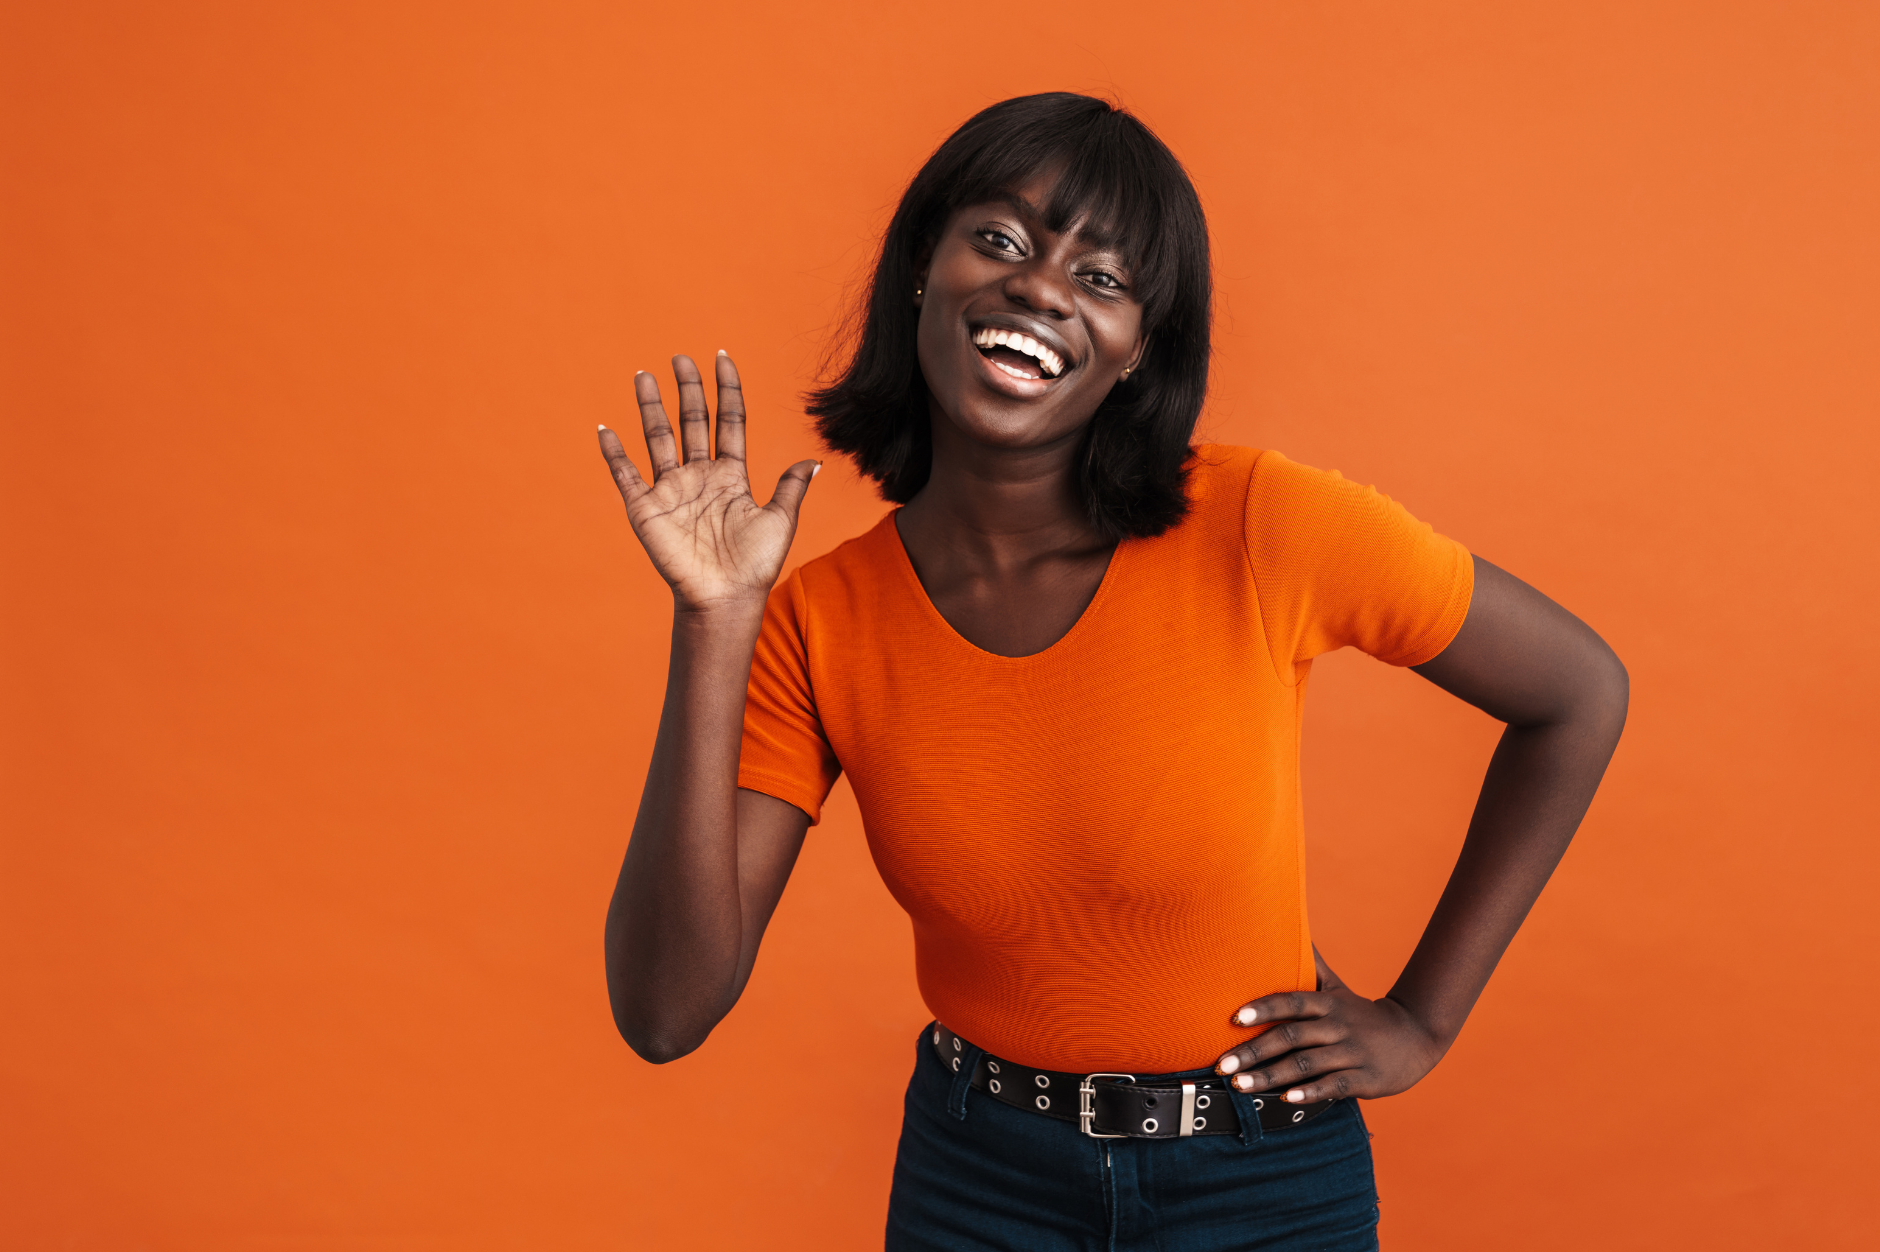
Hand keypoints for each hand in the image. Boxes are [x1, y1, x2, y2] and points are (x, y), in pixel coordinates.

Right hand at [599, 353, 818, 613]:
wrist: (725, 600)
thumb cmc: (754, 566)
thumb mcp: (780, 520)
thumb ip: (791, 487)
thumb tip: (814, 460)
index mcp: (731, 476)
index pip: (728, 422)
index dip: (726, 390)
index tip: (722, 358)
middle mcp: (699, 477)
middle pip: (692, 422)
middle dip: (687, 389)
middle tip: (681, 358)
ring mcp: (671, 491)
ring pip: (658, 438)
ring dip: (650, 407)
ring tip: (644, 374)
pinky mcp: (646, 509)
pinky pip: (626, 475)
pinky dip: (614, 454)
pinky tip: (605, 429)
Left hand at [1213, 958, 1447, 1103]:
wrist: (1415, 1037)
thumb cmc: (1363, 1015)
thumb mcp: (1339, 988)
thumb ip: (1312, 966)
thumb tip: (1290, 928)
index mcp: (1328, 1003)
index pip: (1291, 1002)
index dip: (1263, 1009)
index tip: (1234, 1018)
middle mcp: (1337, 1025)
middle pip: (1291, 1036)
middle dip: (1253, 1051)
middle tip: (1222, 1064)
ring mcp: (1351, 1053)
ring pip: (1306, 1064)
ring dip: (1271, 1076)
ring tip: (1239, 1085)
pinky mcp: (1364, 1078)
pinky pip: (1333, 1086)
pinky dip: (1309, 1092)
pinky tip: (1285, 1099)